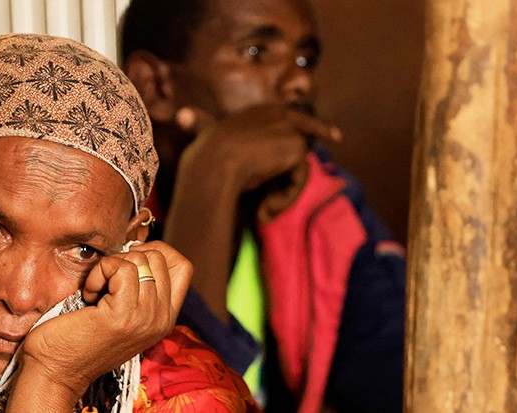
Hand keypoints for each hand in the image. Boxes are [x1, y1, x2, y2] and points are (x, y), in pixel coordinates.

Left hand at [14, 241, 192, 403]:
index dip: (155, 252)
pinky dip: (100, 273)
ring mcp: (146, 318)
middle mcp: (161, 320)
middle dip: (128, 258)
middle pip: (160, 257)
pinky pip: (121, 268)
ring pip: (140, 259)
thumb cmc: (78, 338)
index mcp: (164, 319)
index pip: (183, 267)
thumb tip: (137, 249)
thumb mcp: (122, 313)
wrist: (55, 372)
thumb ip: (139, 290)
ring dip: (110, 267)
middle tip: (107, 282)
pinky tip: (89, 295)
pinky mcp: (124, 315)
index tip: (127, 263)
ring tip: (96, 293)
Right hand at [175, 104, 340, 195]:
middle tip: (337, 136)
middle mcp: (276, 112)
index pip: (288, 115)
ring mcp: (289, 127)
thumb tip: (179, 115)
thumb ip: (200, 126)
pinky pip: (299, 177)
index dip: (307, 124)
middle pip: (308, 127)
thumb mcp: (205, 139)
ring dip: (285, 191)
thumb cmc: (203, 157)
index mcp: (257, 111)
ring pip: (298, 165)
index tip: (329, 131)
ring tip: (264, 209)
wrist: (213, 165)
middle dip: (324, 130)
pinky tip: (267, 208)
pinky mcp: (296, 145)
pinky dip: (286, 197)